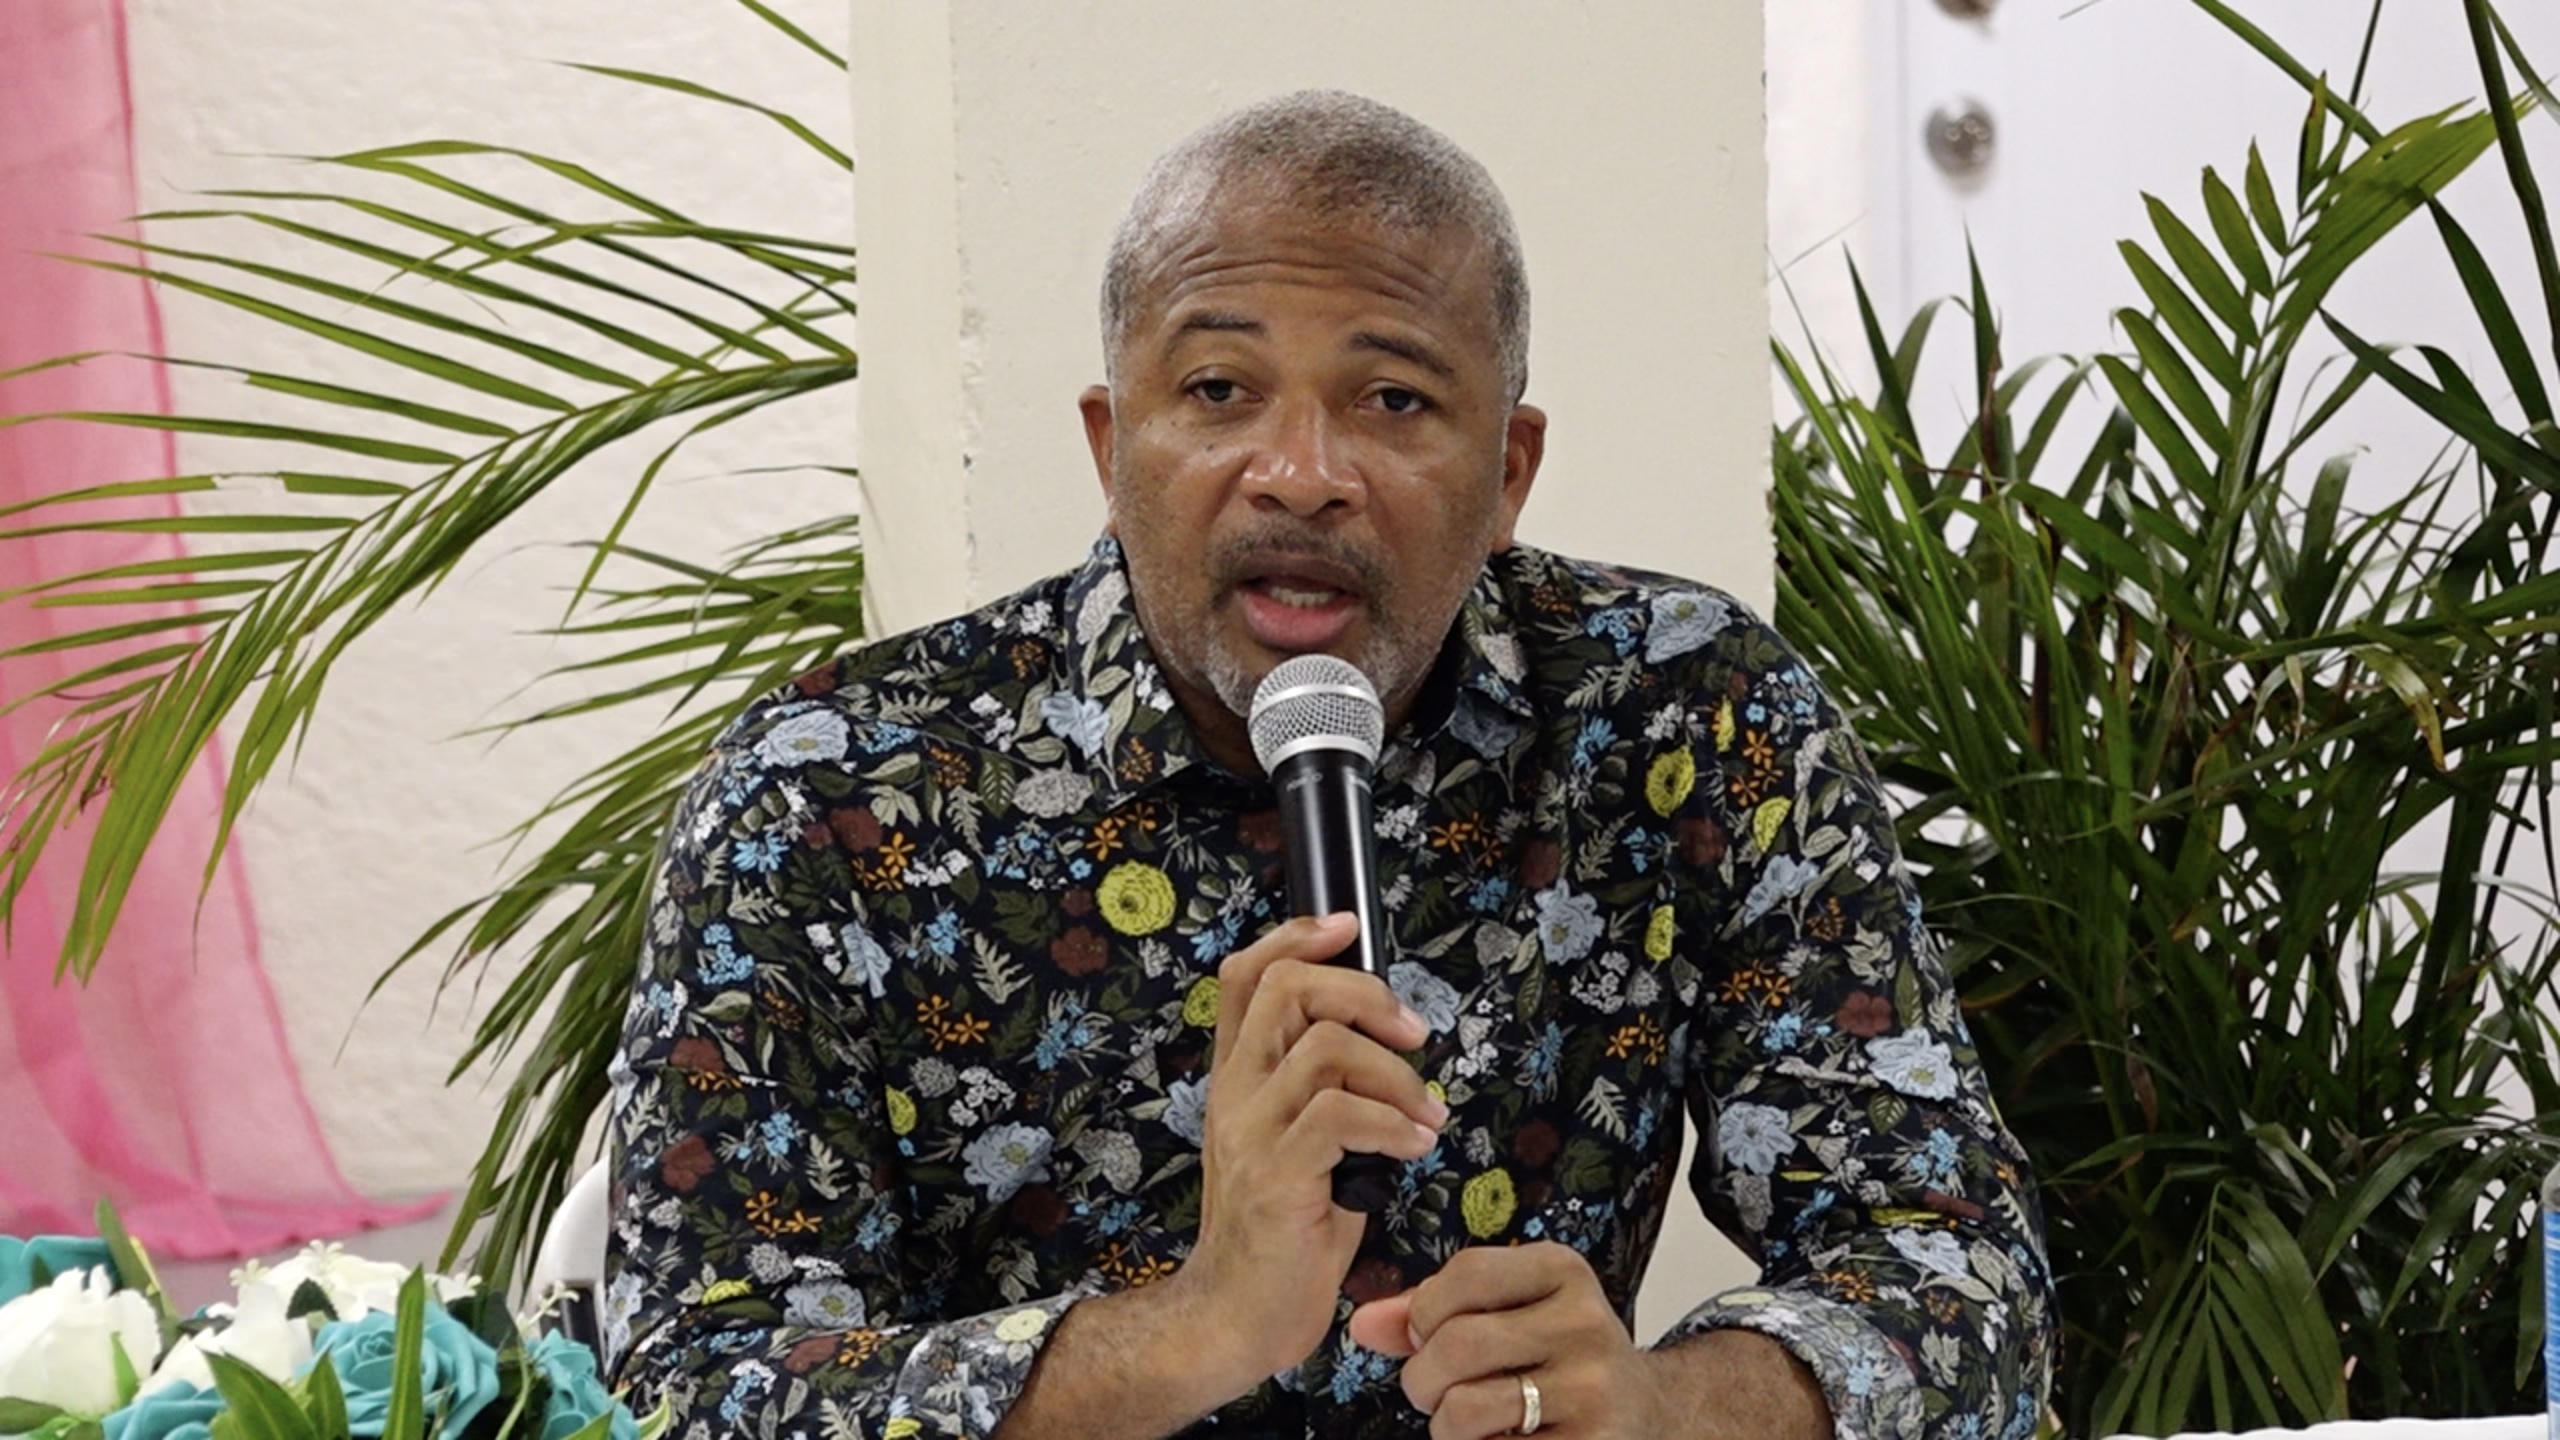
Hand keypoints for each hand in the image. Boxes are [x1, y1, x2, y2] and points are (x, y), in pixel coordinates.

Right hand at [1166, 913, 1443, 1392]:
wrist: (1233, 1316)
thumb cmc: (1281, 1232)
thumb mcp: (1297, 1144)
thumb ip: (1323, 1090)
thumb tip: (1388, 1044)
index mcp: (1238, 1079)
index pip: (1244, 977)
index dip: (1295, 936)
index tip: (1347, 927)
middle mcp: (1236, 1093)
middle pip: (1286, 989)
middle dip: (1364, 993)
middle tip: (1412, 1033)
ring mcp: (1251, 1132)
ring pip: (1328, 1050)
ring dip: (1398, 1076)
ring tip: (1426, 1115)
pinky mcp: (1277, 1176)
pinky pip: (1341, 1116)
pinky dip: (1394, 1124)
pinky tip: (1416, 1147)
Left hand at [1346, 1243, 1665, 1439]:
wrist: (1645, 1413)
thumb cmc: (1556, 1358)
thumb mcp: (1508, 1312)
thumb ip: (1431, 1311)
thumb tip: (1362, 1324)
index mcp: (1562, 1270)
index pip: (1464, 1275)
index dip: (1424, 1313)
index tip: (1427, 1336)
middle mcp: (1585, 1322)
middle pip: (1456, 1344)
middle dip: (1423, 1379)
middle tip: (1435, 1393)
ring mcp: (1593, 1389)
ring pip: (1464, 1409)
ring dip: (1446, 1427)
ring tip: (1468, 1424)